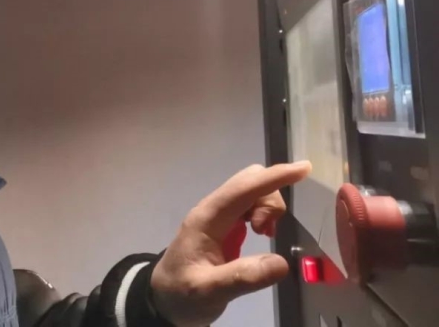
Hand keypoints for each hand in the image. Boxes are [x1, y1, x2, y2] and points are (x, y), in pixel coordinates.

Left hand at [149, 161, 311, 326]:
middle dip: (270, 197)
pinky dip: (265, 213)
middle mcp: (213, 210)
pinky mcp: (227, 225)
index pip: (243, 188)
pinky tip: (263, 234)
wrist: (164, 300)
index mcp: (206, 218)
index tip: (303, 168)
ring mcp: (220, 216)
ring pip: (253, 191)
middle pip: (249, 181)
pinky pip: (251, 205)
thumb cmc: (182, 294)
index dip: (273, 177)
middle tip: (267, 232)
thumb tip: (282, 263)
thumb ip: (242, 277)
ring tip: (264, 235)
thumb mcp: (209, 291)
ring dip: (268, 207)